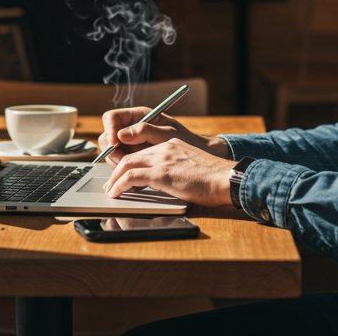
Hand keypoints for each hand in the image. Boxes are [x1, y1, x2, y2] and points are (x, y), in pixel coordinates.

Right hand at [97, 106, 227, 163]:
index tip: (115, 143)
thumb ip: (144, 131)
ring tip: (132, 173)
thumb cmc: (190, 143)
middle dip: (112, 151)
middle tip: (122, 162)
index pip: (111, 118)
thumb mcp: (169, 134)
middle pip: (108, 137)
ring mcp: (133, 146)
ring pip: (112, 154)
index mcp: (139, 116)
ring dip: (117, 164)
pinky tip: (137, 180)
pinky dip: (126, 173)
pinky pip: (123, 166)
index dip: (109, 130)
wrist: (203, 163)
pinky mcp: (137, 161)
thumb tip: (121, 135)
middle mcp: (133, 130)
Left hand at [103, 138, 233, 205]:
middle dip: (116, 170)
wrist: (227, 179)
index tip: (122, 174)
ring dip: (114, 178)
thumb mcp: (191, 167)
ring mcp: (162, 159)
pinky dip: (119, 185)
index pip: (142, 151)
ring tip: (110, 190)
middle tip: (111, 184)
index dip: (128, 163)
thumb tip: (166, 182)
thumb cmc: (214, 179)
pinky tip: (116, 194)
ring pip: (127, 163)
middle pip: (131, 155)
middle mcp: (165, 148)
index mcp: (172, 145)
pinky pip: (131, 177)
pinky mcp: (162, 173)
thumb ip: (175, 169)